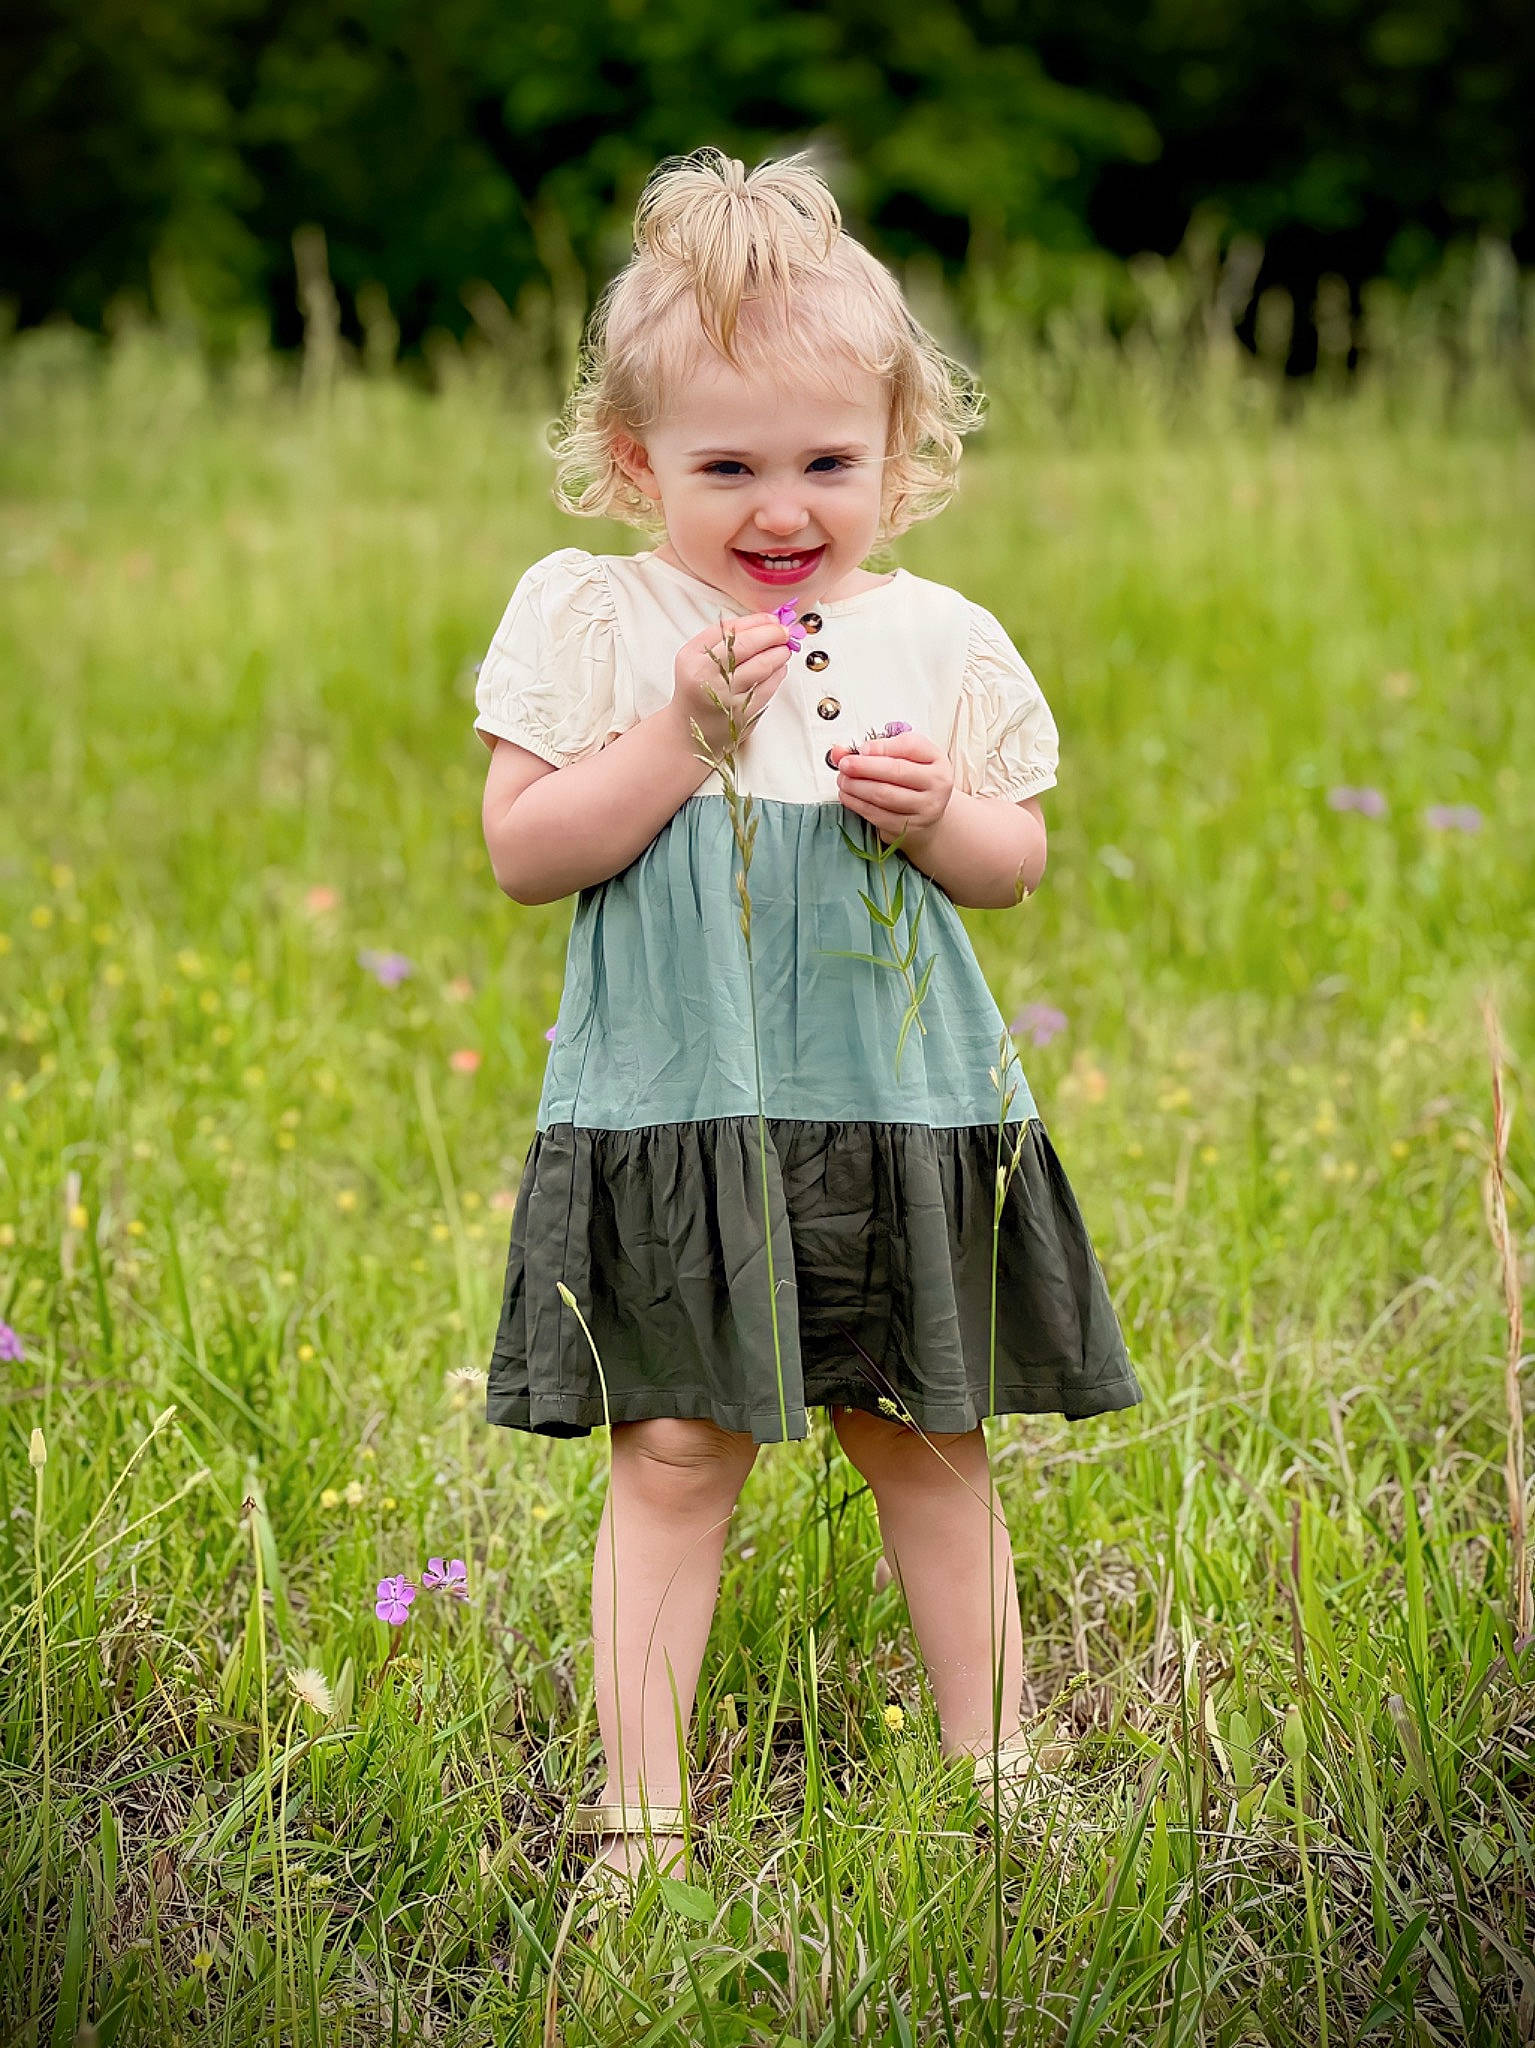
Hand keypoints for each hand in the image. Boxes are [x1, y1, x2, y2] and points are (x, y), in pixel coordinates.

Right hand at [671, 613, 794, 756]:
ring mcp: (725, 696)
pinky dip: (778, 673)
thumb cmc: (698, 689)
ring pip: (761, 666)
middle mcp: (706, 675)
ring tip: (784, 649)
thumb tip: (766, 622)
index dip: (756, 622)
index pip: (728, 630)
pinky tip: (779, 668)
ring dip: (779, 653)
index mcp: (692, 657)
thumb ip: (724, 638)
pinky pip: (768, 687)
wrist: (689, 731)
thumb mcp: (698, 659)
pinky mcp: (742, 713)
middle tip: (784, 631)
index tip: (772, 620)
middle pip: (745, 645)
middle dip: (771, 634)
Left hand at [829, 728, 953, 842]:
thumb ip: (873, 749)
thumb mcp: (902, 756)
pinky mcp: (910, 827)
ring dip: (857, 786)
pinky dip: (857, 804)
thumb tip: (839, 751)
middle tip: (844, 764)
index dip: (881, 746)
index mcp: (936, 759)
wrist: (927, 810)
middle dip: (864, 767)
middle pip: (896, 771)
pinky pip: (878, 815)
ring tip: (843, 780)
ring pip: (884, 795)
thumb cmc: (912, 778)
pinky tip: (848, 796)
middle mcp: (937, 783)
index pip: (910, 746)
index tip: (861, 749)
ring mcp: (926, 807)